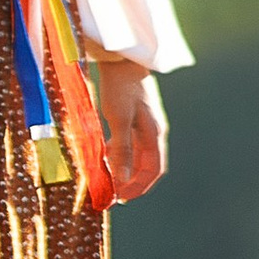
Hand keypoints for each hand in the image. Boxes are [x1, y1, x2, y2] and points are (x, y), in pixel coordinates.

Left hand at [95, 57, 166, 201]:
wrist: (121, 58)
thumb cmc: (120, 87)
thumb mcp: (118, 120)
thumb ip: (121, 150)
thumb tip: (121, 180)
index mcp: (155, 134)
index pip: (153, 170)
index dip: (139, 187)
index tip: (121, 199)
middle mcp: (153, 131)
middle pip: (146, 165)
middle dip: (130, 182)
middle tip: (111, 194)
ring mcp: (144, 124)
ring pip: (136, 155)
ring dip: (123, 168)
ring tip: (106, 178)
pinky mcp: (134, 116)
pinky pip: (129, 143)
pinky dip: (118, 153)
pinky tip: (103, 155)